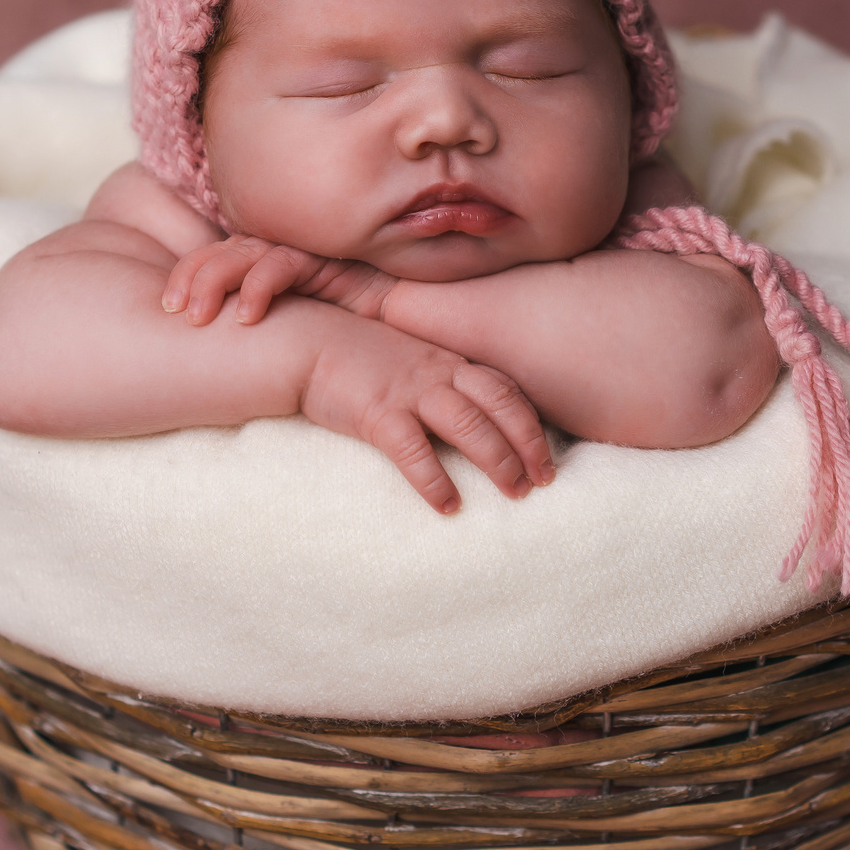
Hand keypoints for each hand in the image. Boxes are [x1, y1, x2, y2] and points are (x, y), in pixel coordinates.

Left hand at [162, 235, 398, 325]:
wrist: (413, 319)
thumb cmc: (355, 331)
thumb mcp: (296, 329)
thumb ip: (265, 329)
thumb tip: (212, 359)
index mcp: (268, 263)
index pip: (216, 258)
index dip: (187, 276)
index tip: (167, 309)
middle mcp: (281, 250)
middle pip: (220, 250)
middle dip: (190, 277)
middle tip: (171, 310)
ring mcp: (302, 248)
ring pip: (244, 253)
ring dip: (214, 282)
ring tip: (196, 316)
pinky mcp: (325, 255)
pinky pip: (283, 263)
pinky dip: (260, 286)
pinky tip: (247, 316)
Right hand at [298, 322, 554, 513]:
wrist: (303, 342)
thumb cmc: (353, 356)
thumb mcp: (406, 360)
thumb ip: (436, 380)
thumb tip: (463, 416)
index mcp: (446, 361)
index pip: (504, 388)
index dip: (530, 422)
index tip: (547, 454)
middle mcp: (437, 372)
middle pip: (499, 406)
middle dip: (528, 444)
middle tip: (544, 480)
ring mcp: (409, 390)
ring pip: (469, 425)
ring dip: (498, 460)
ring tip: (516, 493)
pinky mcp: (377, 412)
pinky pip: (414, 450)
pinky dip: (435, 480)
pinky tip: (448, 506)